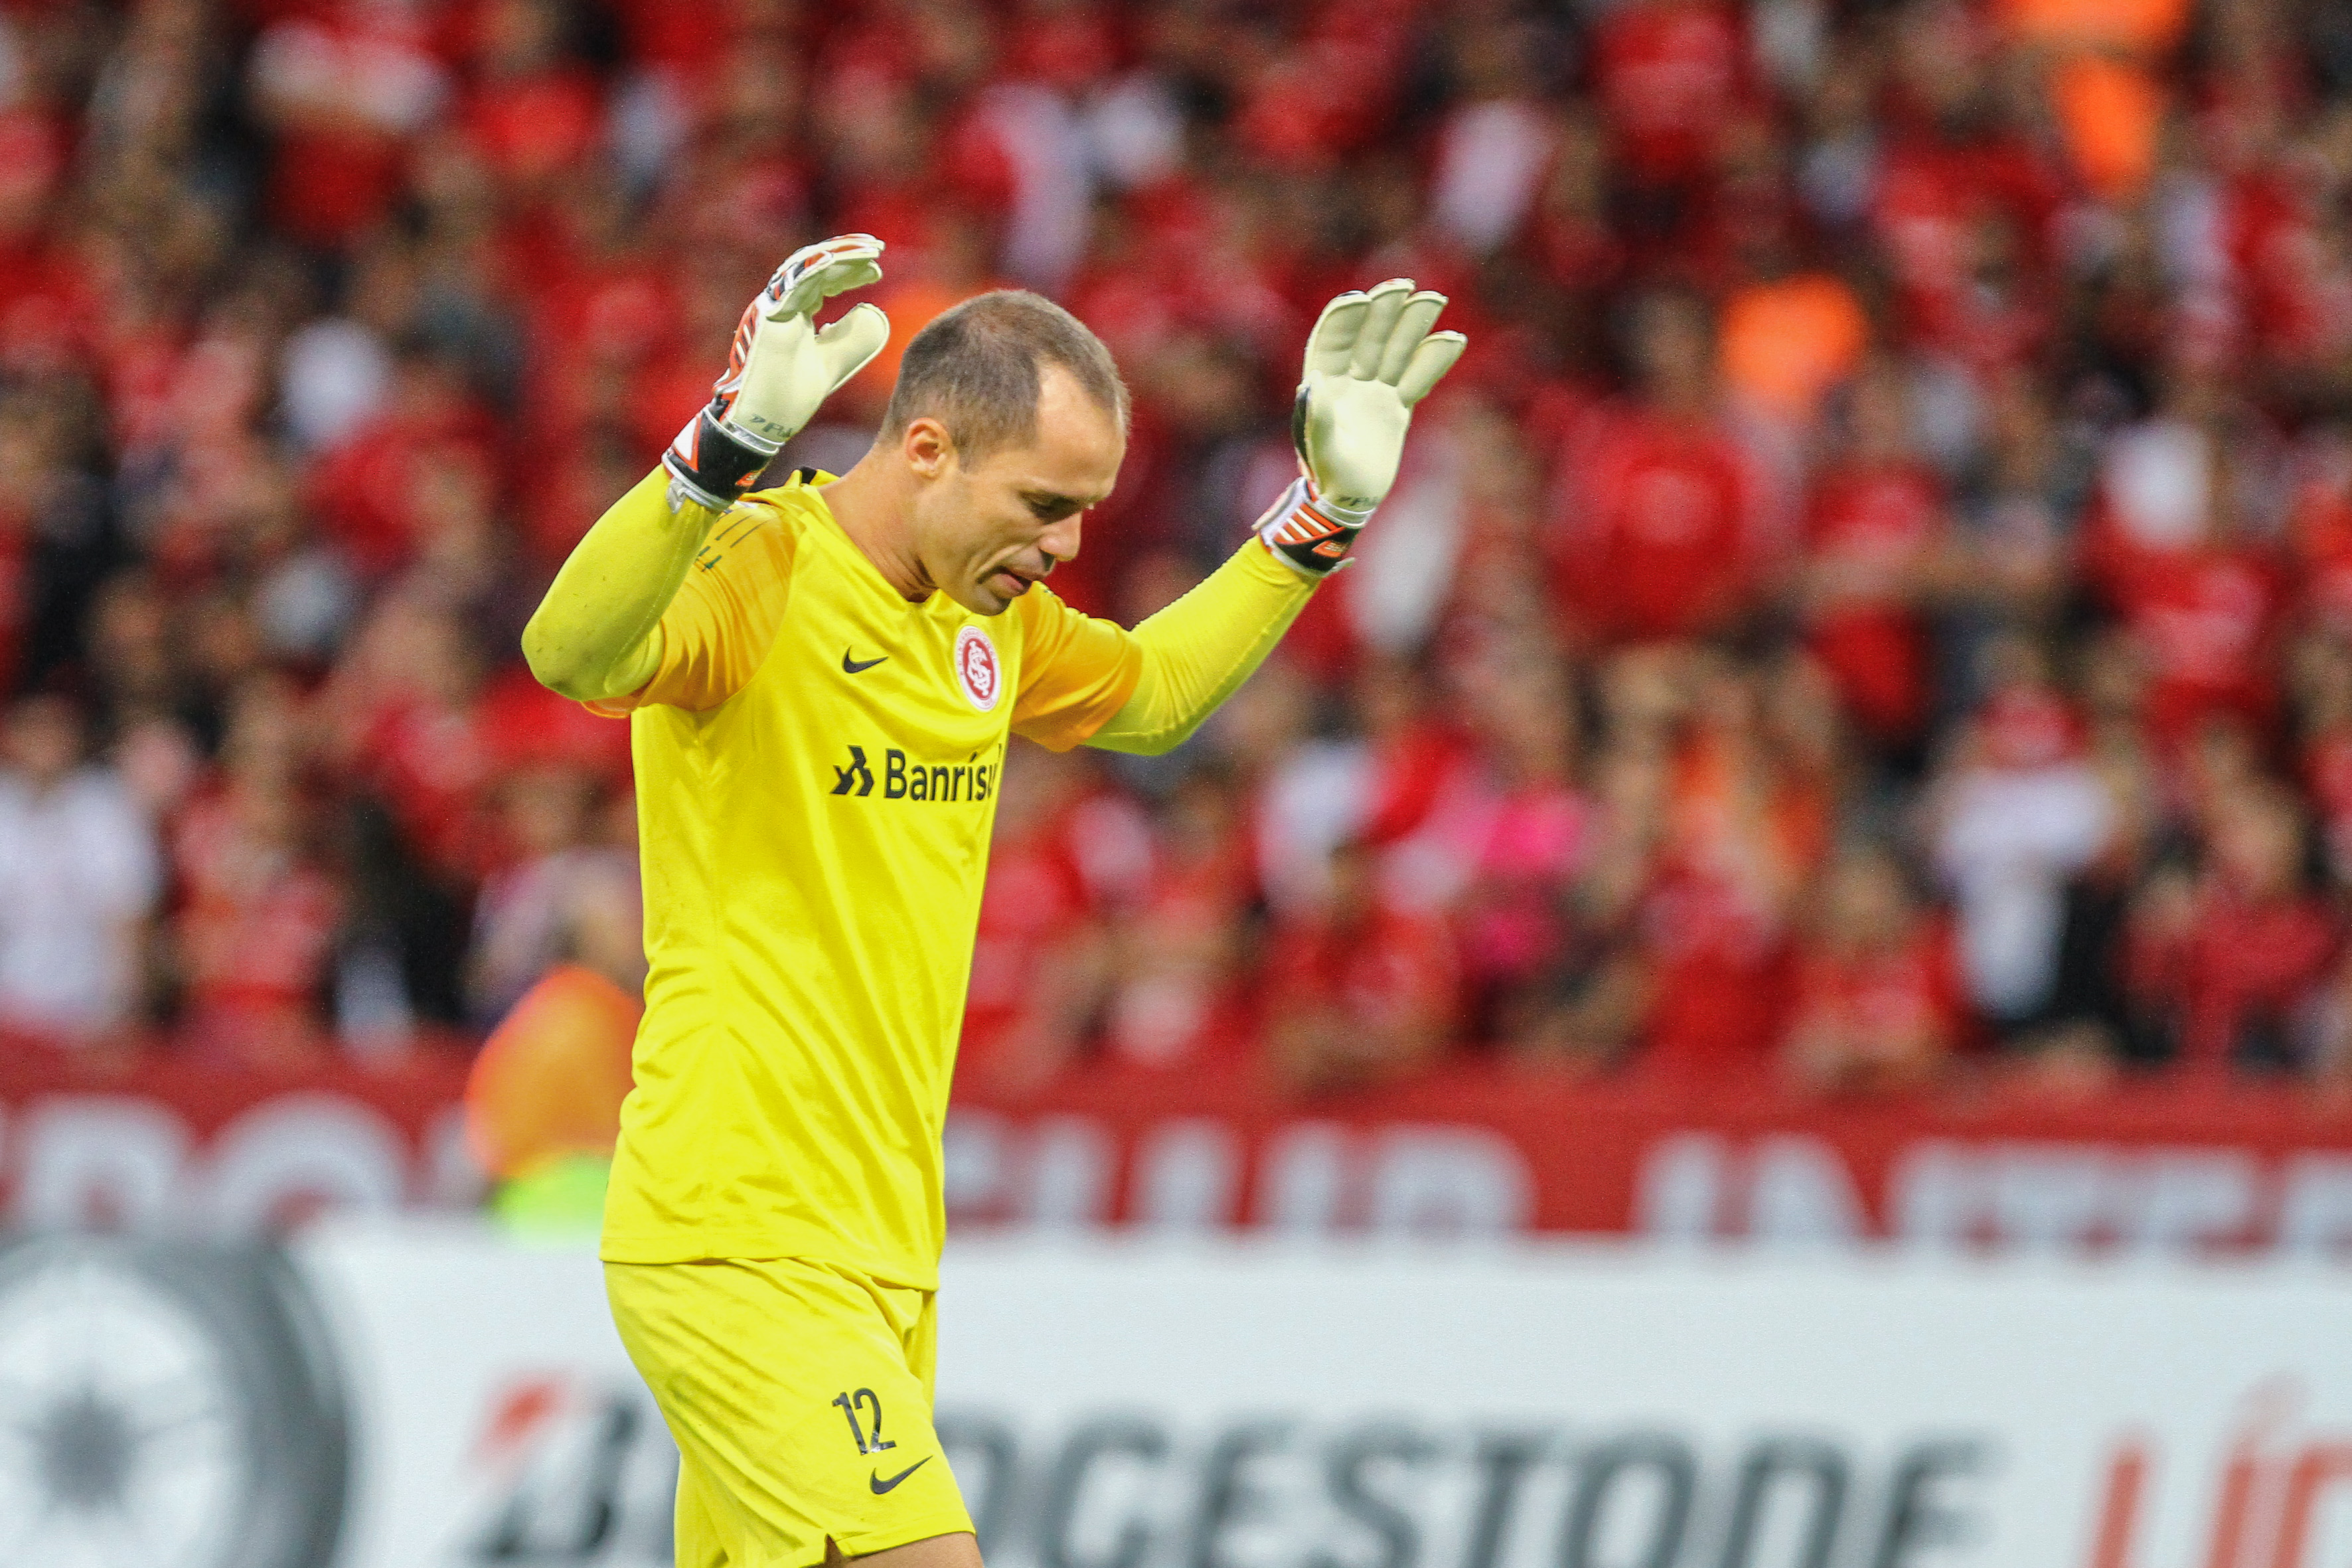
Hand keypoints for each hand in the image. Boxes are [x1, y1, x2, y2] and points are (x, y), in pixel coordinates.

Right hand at [662, 235, 891, 511]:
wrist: (762, 422)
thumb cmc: (790, 396)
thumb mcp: (834, 361)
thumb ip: (852, 338)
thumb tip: (871, 310)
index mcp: (793, 312)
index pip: (822, 279)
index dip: (849, 271)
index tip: (876, 272)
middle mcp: (780, 304)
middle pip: (815, 267)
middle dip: (847, 255)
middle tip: (877, 249)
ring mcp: (772, 308)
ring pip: (805, 268)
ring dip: (839, 256)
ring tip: (869, 250)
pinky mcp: (768, 318)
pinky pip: (792, 284)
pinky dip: (817, 268)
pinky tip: (842, 259)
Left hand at [1294, 278, 1464, 514]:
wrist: (1350, 500)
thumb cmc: (1329, 476)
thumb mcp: (1321, 449)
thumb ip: (1316, 419)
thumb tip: (1310, 387)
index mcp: (1324, 382)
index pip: (1334, 341)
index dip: (1346, 319)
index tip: (1362, 300)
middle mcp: (1350, 380)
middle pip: (1369, 337)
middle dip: (1386, 311)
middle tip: (1405, 286)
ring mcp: (1376, 390)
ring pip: (1397, 351)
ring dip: (1414, 326)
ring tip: (1434, 300)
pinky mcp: (1397, 405)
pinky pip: (1418, 377)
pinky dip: (1434, 360)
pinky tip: (1453, 340)